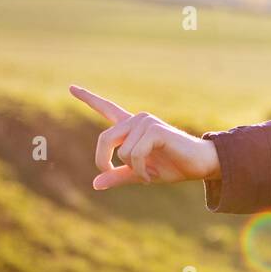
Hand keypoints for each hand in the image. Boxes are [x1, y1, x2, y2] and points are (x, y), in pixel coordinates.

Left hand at [69, 85, 220, 188]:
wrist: (199, 165)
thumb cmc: (173, 167)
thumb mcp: (140, 174)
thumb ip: (118, 176)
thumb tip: (95, 184)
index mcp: (131, 128)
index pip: (106, 109)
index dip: (88, 99)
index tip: (71, 87)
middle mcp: (136, 120)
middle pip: (104, 139)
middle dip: (104, 162)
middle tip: (113, 175)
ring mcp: (146, 122)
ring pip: (122, 151)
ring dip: (134, 169)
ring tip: (150, 172)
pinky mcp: (155, 129)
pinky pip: (135, 154)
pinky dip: (141, 169)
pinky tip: (152, 173)